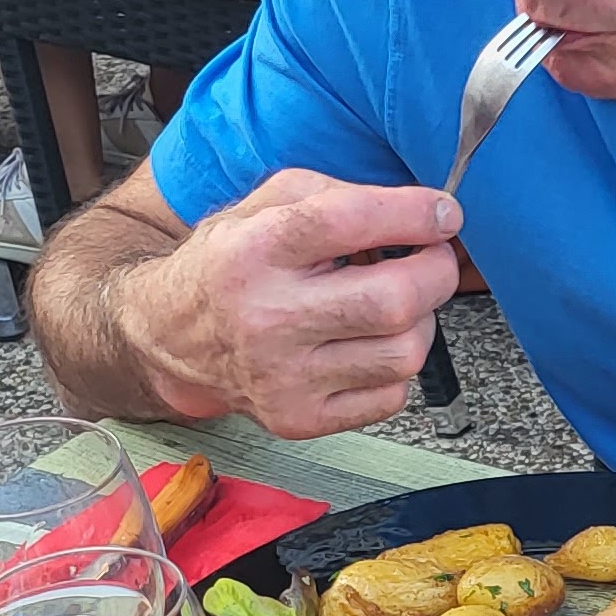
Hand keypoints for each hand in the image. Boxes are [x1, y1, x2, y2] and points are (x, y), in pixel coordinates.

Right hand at [131, 167, 463, 436]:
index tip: (445, 214)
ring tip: (396, 302)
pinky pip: (391, 396)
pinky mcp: (298, 419)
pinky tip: (368, 343)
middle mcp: (266, 317)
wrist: (169, 336)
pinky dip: (394, 365)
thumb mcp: (264, 204)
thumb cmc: (229, 262)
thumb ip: (337, 195)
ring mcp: (283, 377)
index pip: (349, 222)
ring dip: (420, 321)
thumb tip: (425, 213)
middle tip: (433, 258)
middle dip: (435, 272)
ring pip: (403, 353)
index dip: (414, 214)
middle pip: (394, 301)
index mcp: (255, 250)